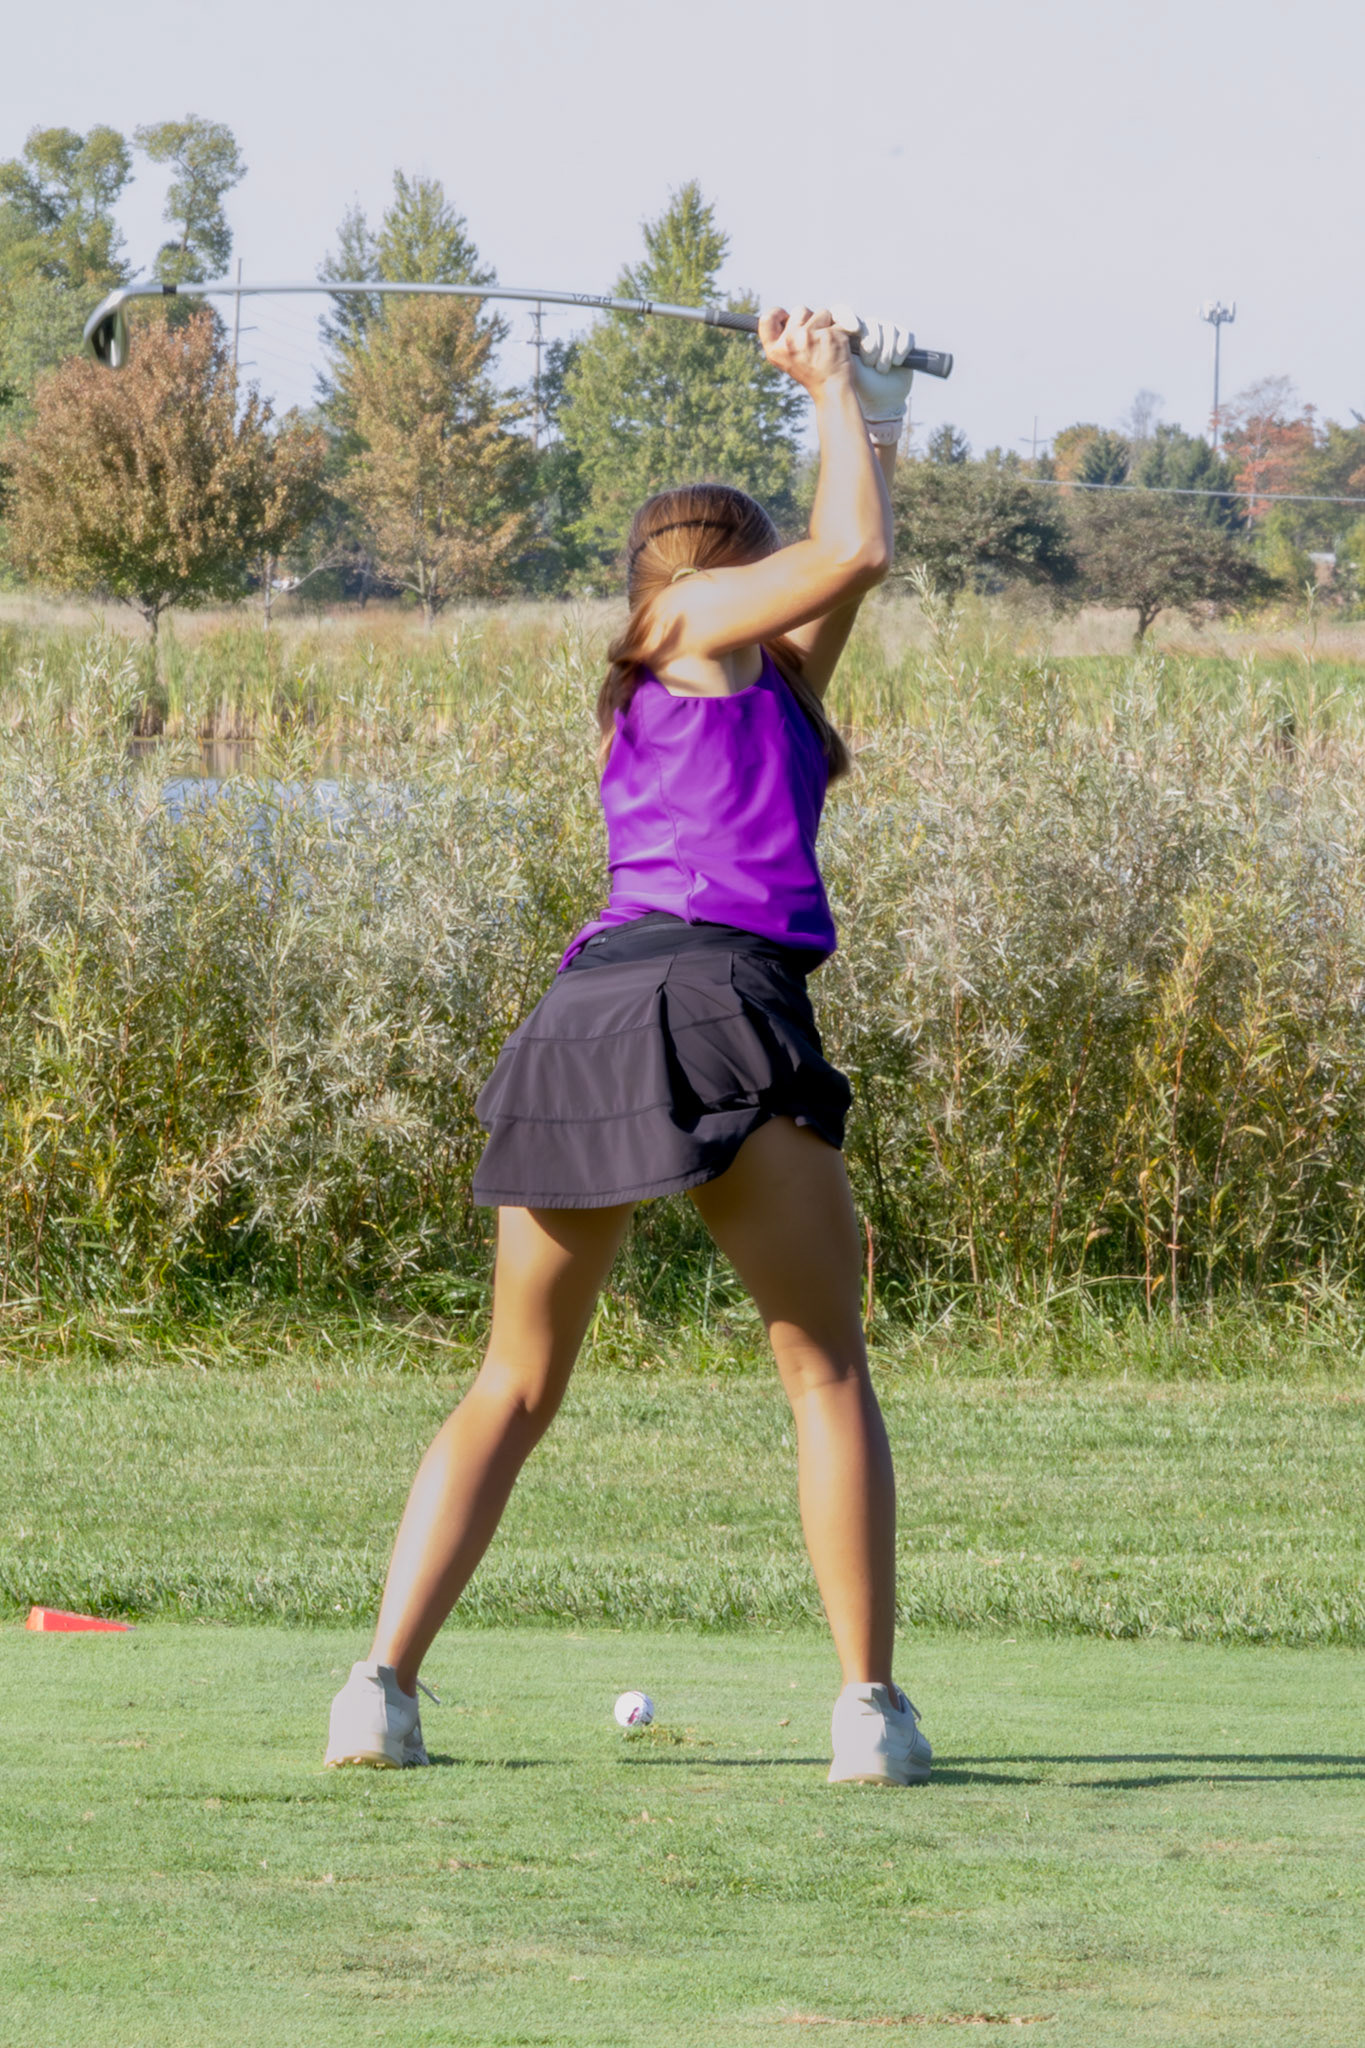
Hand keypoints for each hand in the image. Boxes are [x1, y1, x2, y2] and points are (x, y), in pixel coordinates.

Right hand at [759, 305, 852, 396]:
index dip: (777, 313)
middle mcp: (789, 341)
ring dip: (826, 323)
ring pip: (821, 312)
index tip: (786, 317)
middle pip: (800, 310)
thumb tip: (788, 316)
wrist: (831, 389)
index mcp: (775, 350)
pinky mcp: (829, 334)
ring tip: (826, 343)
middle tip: (814, 340)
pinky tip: (837, 346)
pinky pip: (838, 321)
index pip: (766, 319)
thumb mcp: (787, 360)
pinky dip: (841, 330)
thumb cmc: (811, 373)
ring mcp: (809, 336)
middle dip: (809, 319)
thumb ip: (784, 338)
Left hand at [830, 305, 915, 423]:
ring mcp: (886, 332)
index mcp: (848, 332)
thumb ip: (832, 346)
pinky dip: (901, 350)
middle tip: (870, 365)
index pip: (842, 312)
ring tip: (881, 370)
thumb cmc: (858, 384)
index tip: (855, 330)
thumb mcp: (841, 365)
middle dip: (872, 347)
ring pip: (890, 329)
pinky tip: (896, 363)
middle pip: (872, 324)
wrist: (879, 400)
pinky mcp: (903, 339)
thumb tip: (824, 330)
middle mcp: (867, 328)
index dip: (849, 317)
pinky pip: (906, 336)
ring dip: (886, 353)